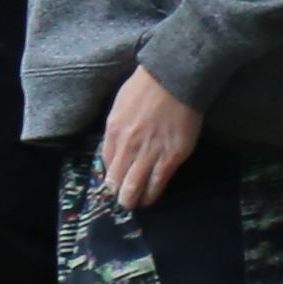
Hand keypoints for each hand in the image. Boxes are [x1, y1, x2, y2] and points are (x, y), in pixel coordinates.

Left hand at [98, 64, 201, 212]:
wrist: (175, 79)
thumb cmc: (148, 86)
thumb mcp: (121, 104)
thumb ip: (117, 127)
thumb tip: (118, 146)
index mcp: (113, 131)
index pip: (107, 163)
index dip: (110, 176)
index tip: (114, 181)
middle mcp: (128, 146)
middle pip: (117, 180)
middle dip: (118, 193)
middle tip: (122, 200)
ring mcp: (150, 153)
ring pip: (135, 186)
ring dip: (132, 199)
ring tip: (134, 204)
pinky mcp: (171, 157)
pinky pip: (157, 182)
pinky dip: (151, 194)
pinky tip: (150, 199)